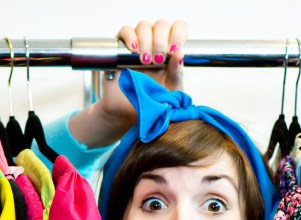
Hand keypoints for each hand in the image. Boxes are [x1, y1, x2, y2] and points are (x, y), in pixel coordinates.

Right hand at [69, 19, 187, 147]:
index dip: (177, 34)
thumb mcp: (171, 90)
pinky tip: (134, 51)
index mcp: (170, 50)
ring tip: (145, 61)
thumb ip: (177, 73)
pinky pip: (124, 31)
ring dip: (146, 41)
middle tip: (158, 61)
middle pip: (160, 25)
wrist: (127, 112)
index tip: (174, 51)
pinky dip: (130, 37)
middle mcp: (154, 44)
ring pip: (143, 26)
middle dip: (161, 41)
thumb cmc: (151, 101)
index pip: (178, 28)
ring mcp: (137, 45)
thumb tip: (180, 54)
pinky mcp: (120, 48)